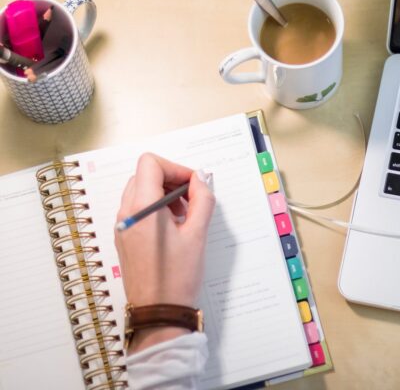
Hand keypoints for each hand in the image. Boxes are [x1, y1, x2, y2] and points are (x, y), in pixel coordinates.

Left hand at [114, 153, 214, 351]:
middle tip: (192, 200)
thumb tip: (201, 179)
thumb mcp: (197, 233)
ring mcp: (122, 225)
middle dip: (171, 180)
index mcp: (141, 207)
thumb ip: (202, 199)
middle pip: (144, 175)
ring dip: (164, 194)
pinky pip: (138, 209)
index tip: (193, 184)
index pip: (150, 163)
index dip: (176, 168)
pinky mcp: (125, 237)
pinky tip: (174, 228)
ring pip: (140, 191)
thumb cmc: (177, 276)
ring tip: (184, 216)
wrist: (158, 311)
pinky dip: (156, 208)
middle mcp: (126, 213)